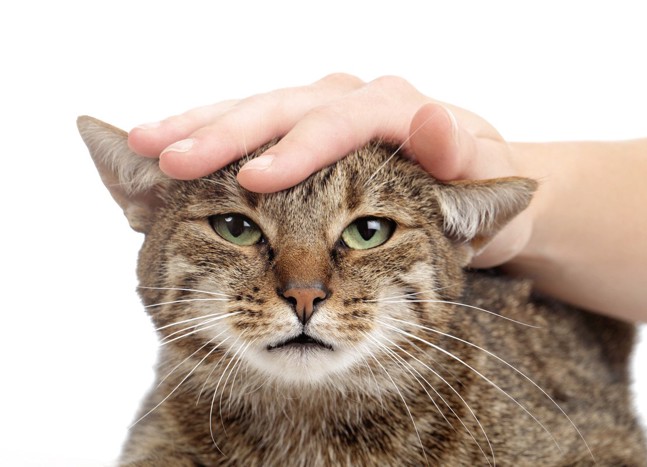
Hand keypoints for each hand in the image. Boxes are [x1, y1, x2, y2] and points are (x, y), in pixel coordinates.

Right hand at [127, 74, 532, 267]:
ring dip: (197, 127)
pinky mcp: (296, 131)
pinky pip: (245, 127)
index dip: (296, 151)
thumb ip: (459, 160)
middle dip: (224, 133)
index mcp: (393, 108)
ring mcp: (318, 111)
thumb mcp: (478, 182)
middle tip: (169, 158)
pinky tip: (162, 152)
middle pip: (280, 107)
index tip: (257, 182)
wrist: (464, 184)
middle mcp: (348, 100)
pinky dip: (204, 137)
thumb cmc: (469, 188)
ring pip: (251, 110)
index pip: (338, 124)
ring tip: (142, 145)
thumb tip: (432, 121)